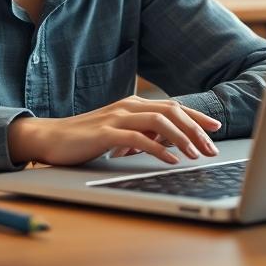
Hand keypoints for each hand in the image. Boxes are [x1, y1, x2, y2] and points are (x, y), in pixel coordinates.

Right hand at [7, 96, 220, 166]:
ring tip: (195, 154)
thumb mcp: (119, 132)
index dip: (196, 117)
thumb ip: (141, 132)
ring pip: (159, 122)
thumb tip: (169, 142)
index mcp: (133, 104)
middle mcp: (128, 106)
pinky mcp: (105, 133)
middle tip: (212, 147)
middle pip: (171, 111)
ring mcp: (116, 117)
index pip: (172, 107)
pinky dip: (158, 149)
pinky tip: (170, 160)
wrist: (50, 137)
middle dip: (196, 129)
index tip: (215, 128)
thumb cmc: (85, 137)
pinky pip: (138, 139)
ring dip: (181, 138)